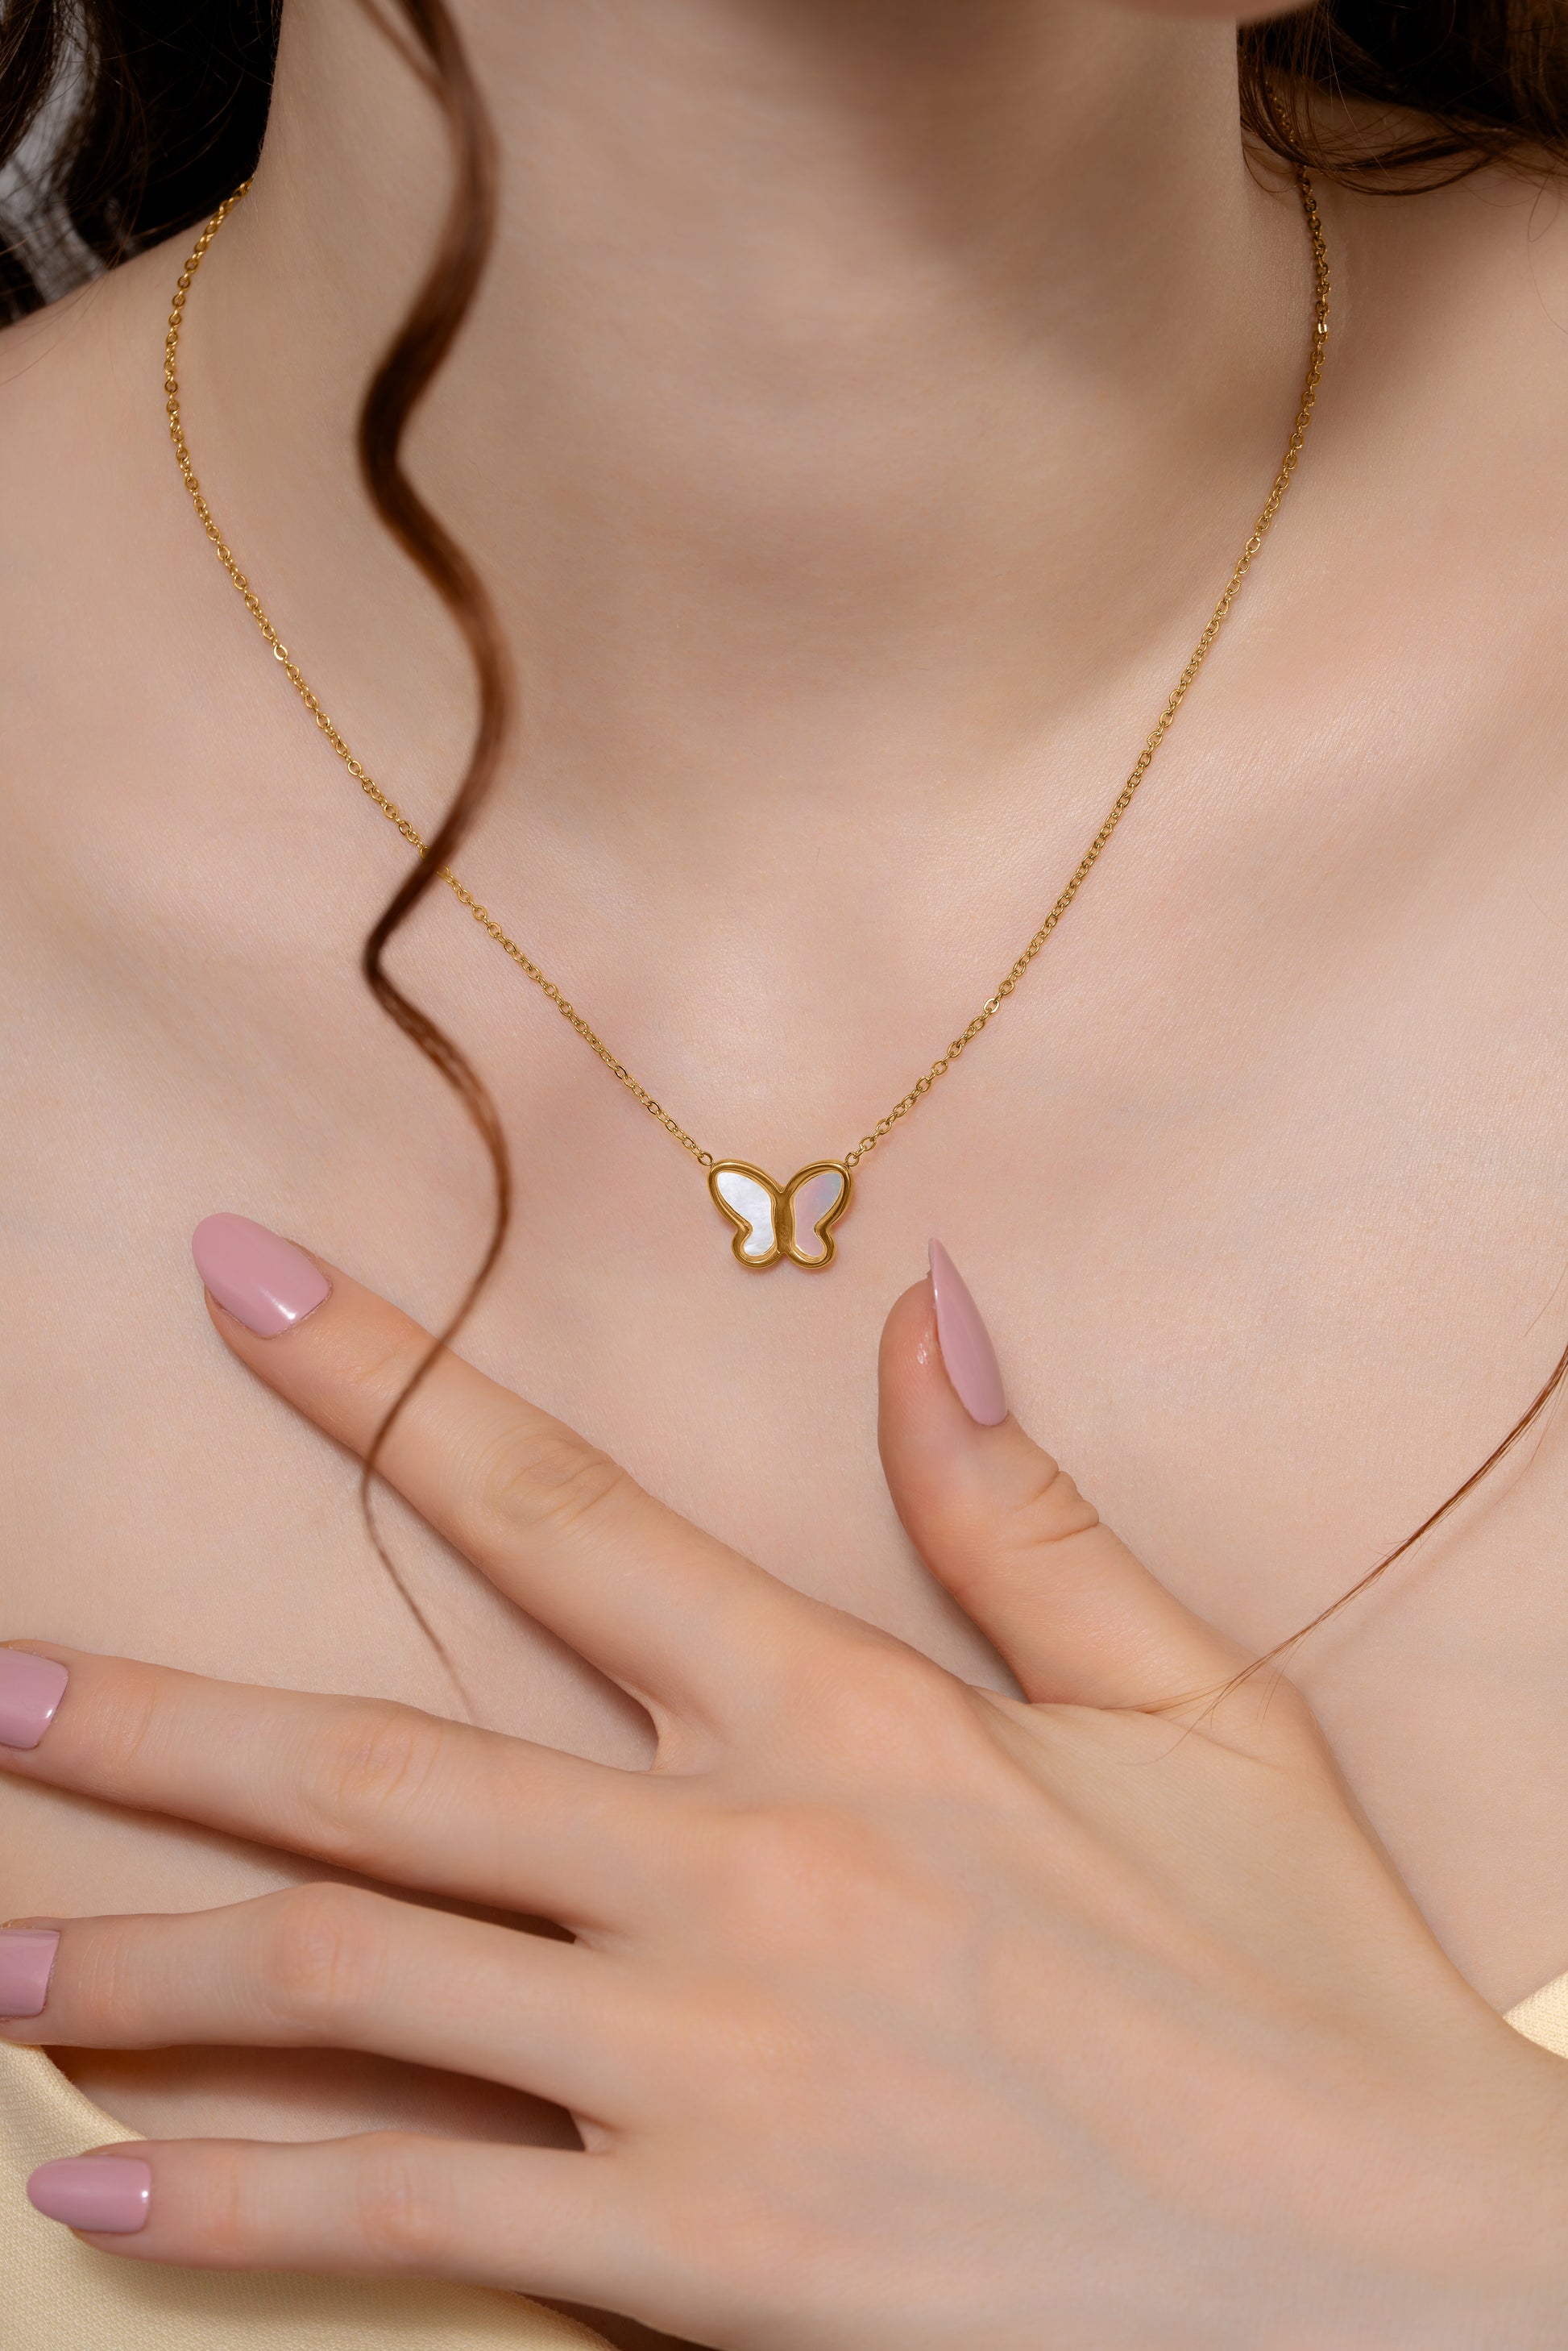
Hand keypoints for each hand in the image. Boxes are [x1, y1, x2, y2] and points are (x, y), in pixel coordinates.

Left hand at [2, 1226, 1563, 2349]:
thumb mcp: (1200, 1710)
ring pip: (358, 1983)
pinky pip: (420, 2213)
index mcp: (849, 1709)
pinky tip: (108, 2182)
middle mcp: (741, 1863)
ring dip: (149, 1959)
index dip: (379, 1380)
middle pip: (380, 1765)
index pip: (557, 1503)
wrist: (1408, 2291)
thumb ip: (1021, 1512)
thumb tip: (930, 1305)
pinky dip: (247, 2195)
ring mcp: (707, 2066)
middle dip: (157, 1719)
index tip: (233, 1283)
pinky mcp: (702, 2257)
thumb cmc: (1301, 1989)